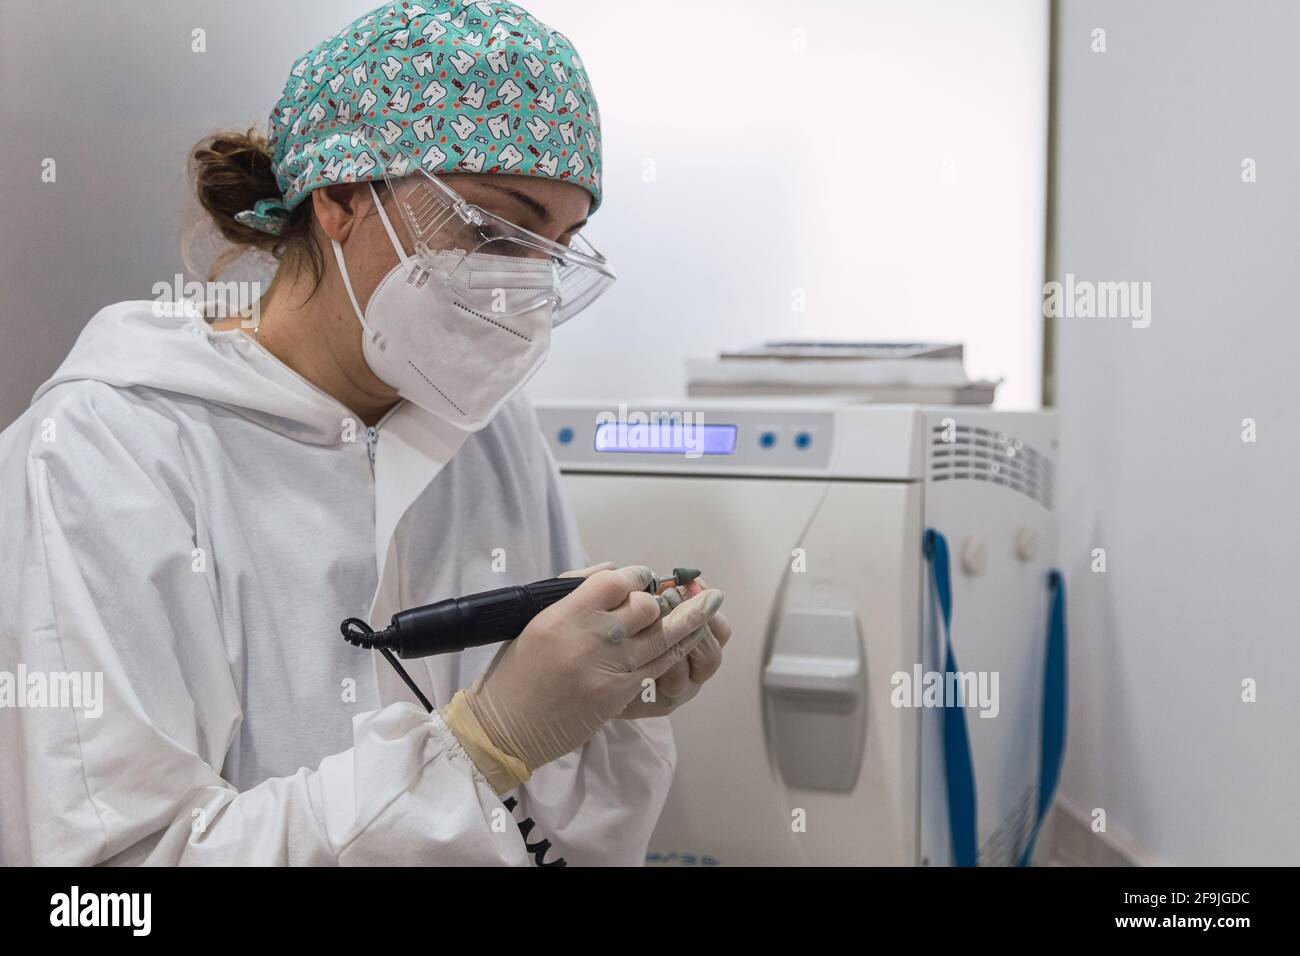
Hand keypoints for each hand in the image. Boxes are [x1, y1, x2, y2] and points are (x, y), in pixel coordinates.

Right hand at [442, 564, 723, 790]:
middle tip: (666, 595)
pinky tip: (693, 637)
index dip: (634, 574)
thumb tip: (613, 570)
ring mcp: (610, 667)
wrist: (507, 726)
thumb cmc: (515, 671)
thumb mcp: (535, 619)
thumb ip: (573, 592)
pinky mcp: (621, 693)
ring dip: (691, 617)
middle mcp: (591, 637)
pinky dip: (680, 647)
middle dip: (659, 598)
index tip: (641, 576)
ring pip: (663, 634)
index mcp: (565, 614)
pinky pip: (660, 664)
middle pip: (645, 605)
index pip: (614, 580)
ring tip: (711, 602)